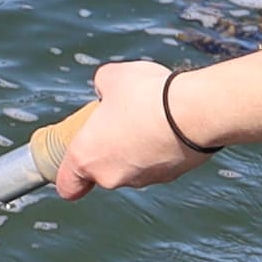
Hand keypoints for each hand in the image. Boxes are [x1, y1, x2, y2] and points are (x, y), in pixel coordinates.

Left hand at [45, 59, 209, 196]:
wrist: (193, 111)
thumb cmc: (145, 94)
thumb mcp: (112, 76)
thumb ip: (102, 85)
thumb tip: (106, 88)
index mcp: (86, 156)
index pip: (67, 185)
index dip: (69, 176)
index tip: (77, 161)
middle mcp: (111, 176)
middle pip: (102, 172)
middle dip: (110, 150)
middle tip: (121, 122)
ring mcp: (142, 180)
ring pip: (132, 168)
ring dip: (137, 150)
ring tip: (152, 118)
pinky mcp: (170, 177)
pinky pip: (159, 165)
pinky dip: (161, 150)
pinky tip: (172, 125)